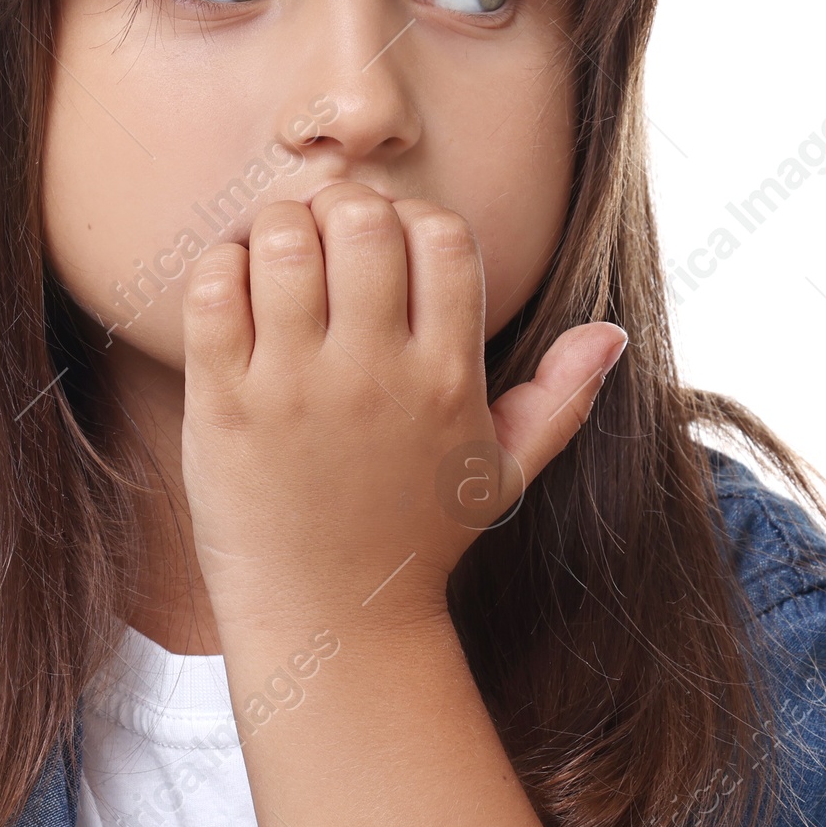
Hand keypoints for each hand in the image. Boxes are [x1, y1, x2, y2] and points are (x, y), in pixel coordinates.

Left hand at [179, 181, 626, 630]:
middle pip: (361, 220)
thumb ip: (560, 398)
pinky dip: (218, 267)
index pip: (443, 235)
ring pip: (281, 242)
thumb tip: (613, 334)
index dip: (413, 215)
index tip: (387, 242)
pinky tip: (232, 287)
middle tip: (322, 234)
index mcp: (445, 377)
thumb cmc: (414, 536)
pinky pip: (212, 292)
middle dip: (339, 206)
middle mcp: (373, 375)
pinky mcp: (223, 405)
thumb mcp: (502, 473)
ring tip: (272, 253)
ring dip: (274, 227)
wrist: (331, 620)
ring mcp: (293, 388)